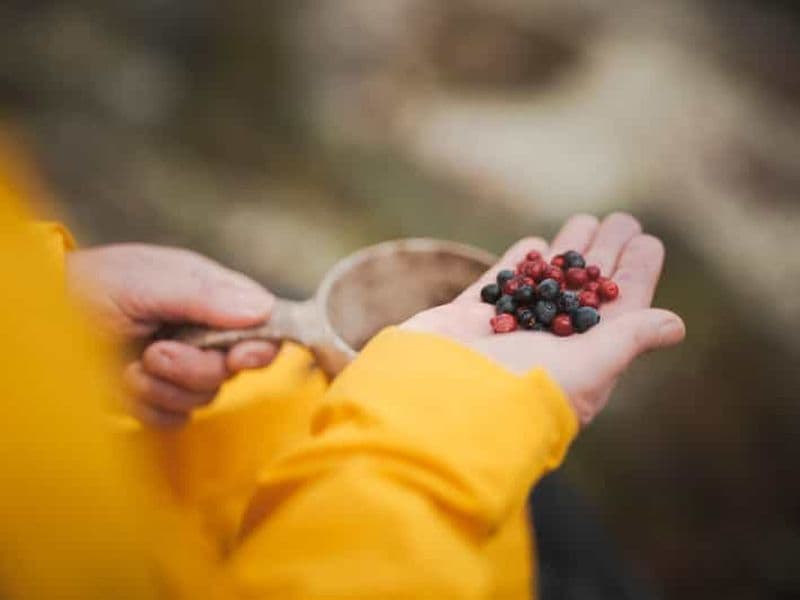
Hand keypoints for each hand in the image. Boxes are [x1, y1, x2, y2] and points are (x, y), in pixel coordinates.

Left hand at [67, 244, 278, 427]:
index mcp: (209, 298)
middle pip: (232, 368)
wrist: (36, 320)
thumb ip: (206, 295)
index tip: (241, 356)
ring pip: (204, 396)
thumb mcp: (149, 279)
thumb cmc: (92, 286)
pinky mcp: (155, 398)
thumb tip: (265, 309)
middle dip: (195, 367)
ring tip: (131, 365)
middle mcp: (200, 334)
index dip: (259, 345)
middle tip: (157, 353)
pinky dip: (148, 405)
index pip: (259, 325)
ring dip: (165, 386)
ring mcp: (178, 368)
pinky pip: (174, 418)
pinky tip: (124, 382)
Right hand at [402, 213, 685, 424]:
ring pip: (545, 283)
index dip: (634, 274)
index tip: (646, 241)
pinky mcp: (470, 318)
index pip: (619, 310)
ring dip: (566, 252)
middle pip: (584, 290)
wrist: (440, 399)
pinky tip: (535, 245)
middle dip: (603, 254)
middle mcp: (547, 344)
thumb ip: (626, 340)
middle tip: (619, 219)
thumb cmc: (520, 390)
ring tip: (584, 220)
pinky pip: (501, 285)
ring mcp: (507, 329)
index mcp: (583, 358)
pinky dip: (518, 264)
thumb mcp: (587, 369)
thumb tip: (674, 325)